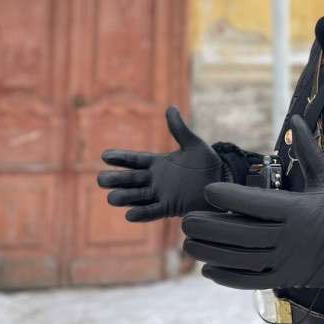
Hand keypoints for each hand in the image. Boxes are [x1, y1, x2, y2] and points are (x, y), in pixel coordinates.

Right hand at [98, 106, 223, 220]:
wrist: (222, 183)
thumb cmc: (207, 163)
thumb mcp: (193, 144)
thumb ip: (180, 129)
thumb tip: (170, 108)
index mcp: (157, 163)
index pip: (134, 160)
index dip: (120, 158)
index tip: (104, 155)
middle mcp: (155, 180)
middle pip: (131, 179)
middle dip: (116, 179)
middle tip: (100, 179)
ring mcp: (160, 194)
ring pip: (138, 196)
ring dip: (125, 197)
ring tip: (111, 198)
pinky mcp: (170, 207)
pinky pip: (153, 211)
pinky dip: (142, 213)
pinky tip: (129, 215)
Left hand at [182, 115, 323, 289]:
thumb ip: (308, 151)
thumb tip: (294, 118)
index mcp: (298, 211)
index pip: (257, 204)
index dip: (230, 197)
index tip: (207, 191)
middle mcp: (290, 239)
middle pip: (242, 234)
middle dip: (211, 228)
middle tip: (185, 220)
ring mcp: (286, 262)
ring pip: (242, 259)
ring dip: (212, 252)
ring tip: (188, 244)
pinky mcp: (285, 279)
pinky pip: (252, 281)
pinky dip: (228, 277)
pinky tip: (207, 270)